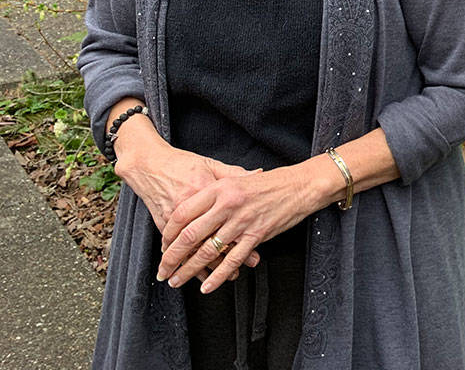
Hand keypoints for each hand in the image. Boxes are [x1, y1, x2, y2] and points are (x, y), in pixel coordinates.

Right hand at [115, 136, 261, 279]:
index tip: (252, 252)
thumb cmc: (183, 163)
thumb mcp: (212, 164)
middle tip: (235, 273)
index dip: (241, 237)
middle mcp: (192, 206)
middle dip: (223, 259)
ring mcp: (175, 216)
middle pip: (209, 238)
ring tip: (216, 278)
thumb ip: (235, 173)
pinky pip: (175, 248)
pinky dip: (184, 261)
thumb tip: (259, 173)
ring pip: (190, 248)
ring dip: (203, 266)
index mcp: (208, 190)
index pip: (228, 219)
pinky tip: (193, 272)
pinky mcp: (162, 222)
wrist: (149, 163)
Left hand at [156, 163, 324, 293]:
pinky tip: (207, 286)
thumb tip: (191, 207)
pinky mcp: (257, 235)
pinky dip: (217, 276)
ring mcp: (242, 221)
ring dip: (189, 270)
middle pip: (190, 235)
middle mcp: (228, 205)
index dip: (168, 233)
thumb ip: (216, 191)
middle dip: (171, 257)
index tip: (163, 245)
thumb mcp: (238, 178)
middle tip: (162, 270)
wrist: (301, 185)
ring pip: (208, 251)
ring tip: (177, 281)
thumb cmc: (270, 183)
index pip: (183, 213)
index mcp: (219, 189)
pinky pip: (232, 261)